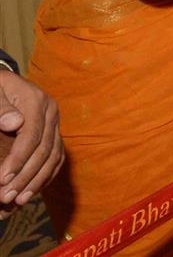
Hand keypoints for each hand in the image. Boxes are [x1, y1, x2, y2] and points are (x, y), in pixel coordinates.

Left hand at [0, 69, 62, 218]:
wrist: (2, 83)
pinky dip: (47, 175)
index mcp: (37, 101)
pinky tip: (33, 190)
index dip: (18, 160)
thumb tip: (14, 123)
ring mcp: (55, 122)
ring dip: (37, 181)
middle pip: (45, 150)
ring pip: (54, 156)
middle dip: (26, 176)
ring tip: (20, 200)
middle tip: (7, 197)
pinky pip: (57, 156)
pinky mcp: (54, 132)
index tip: (1, 180)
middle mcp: (51, 112)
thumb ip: (0, 107)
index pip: (31, 136)